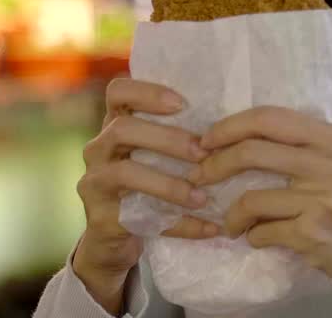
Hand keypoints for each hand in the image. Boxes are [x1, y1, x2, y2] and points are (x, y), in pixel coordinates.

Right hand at [73, 77, 218, 313]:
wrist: (114, 238)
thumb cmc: (147, 183)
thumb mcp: (155, 155)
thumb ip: (179, 135)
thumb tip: (236, 123)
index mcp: (115, 125)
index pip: (118, 92)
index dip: (146, 92)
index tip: (182, 104)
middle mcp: (98, 149)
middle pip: (122, 129)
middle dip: (167, 139)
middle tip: (203, 153)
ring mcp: (95, 183)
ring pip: (126, 172)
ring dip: (169, 184)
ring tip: (202, 196)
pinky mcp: (100, 218)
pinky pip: (141, 218)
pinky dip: (179, 224)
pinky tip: (210, 228)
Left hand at [192, 106, 331, 302]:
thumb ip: (305, 146)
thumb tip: (244, 136)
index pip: (272, 118)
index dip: (231, 126)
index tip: (207, 139)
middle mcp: (331, 164)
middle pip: (253, 151)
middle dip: (215, 164)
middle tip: (201, 176)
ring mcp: (322, 200)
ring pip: (251, 198)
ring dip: (233, 215)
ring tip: (233, 223)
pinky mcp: (313, 234)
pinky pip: (262, 231)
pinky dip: (253, 236)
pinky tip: (260, 238)